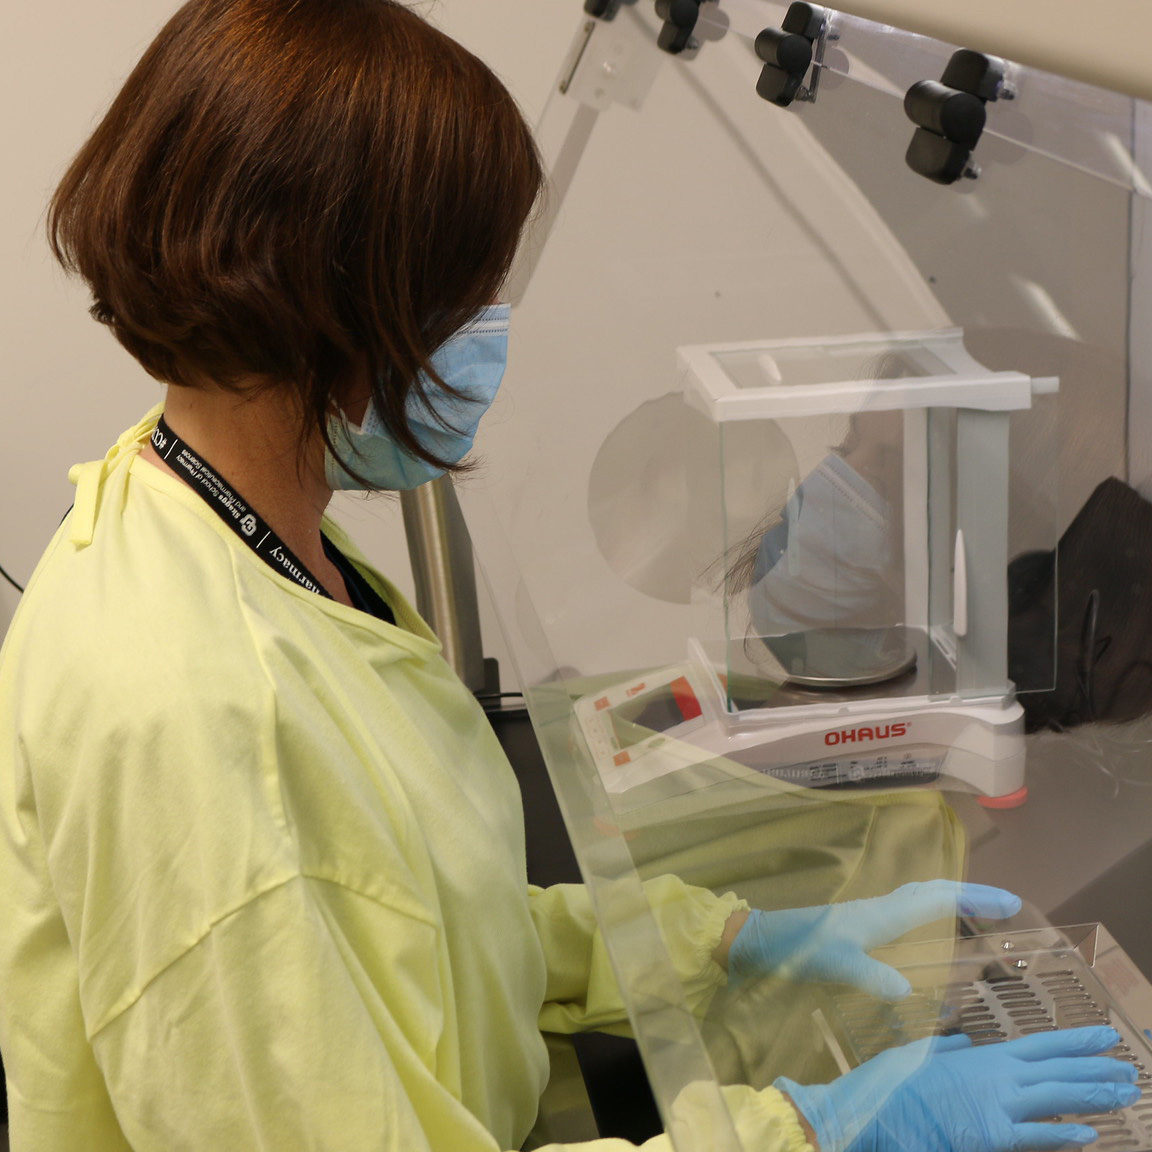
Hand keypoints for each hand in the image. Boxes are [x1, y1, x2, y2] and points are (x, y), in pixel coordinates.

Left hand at [728, 880, 1020, 998]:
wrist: (762, 940)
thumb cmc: (798, 950)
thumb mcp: (835, 965)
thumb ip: (869, 975)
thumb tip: (905, 989)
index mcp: (883, 914)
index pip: (939, 898)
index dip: (976, 899)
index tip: (1012, 902)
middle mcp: (881, 908)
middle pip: (934, 890)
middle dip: (972, 893)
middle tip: (1007, 905)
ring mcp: (870, 914)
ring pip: (921, 896)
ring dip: (953, 899)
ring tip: (981, 912)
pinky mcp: (860, 923)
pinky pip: (908, 908)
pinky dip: (931, 910)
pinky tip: (929, 928)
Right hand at [776, 1026, 1140, 1151]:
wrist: (874, 1112)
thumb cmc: (893, 1082)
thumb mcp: (921, 1054)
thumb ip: (948, 1049)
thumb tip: (964, 1042)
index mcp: (983, 1056)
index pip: (1041, 1045)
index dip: (1076, 1040)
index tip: (1105, 1034)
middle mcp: (998, 1076)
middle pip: (1059, 1072)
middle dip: (1097, 1070)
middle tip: (1131, 1069)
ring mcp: (998, 1107)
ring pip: (1058, 1100)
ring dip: (1094, 1096)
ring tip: (1125, 1094)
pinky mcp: (992, 1137)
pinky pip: (1037, 1138)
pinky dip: (1065, 1136)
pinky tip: (1091, 1135)